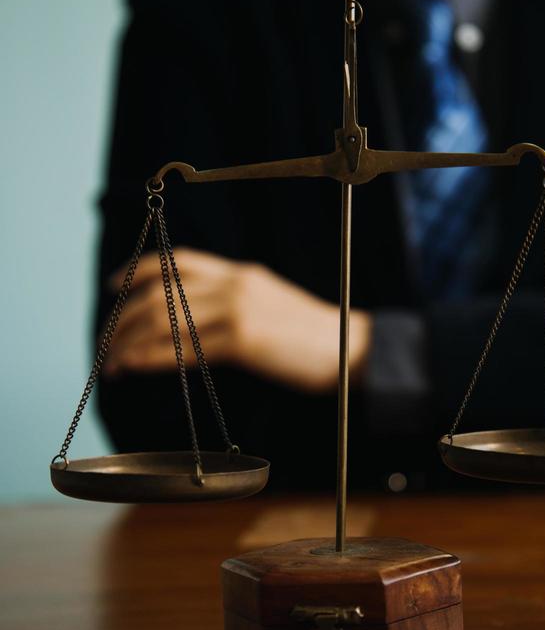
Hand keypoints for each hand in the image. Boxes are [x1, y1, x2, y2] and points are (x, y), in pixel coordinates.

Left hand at [104, 249, 371, 391]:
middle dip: (121, 319)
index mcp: (240, 273)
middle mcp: (235, 283)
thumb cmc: (315, 338)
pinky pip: (182, 347)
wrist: (354, 350)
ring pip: (163, 318)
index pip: (177, 262)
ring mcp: (239, 308)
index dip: (137, 271)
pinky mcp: (244, 338)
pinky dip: (150, 357)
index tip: (112, 287)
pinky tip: (135, 367)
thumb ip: (233, 305)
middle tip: (105, 344)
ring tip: (112, 365)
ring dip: (127, 343)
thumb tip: (192, 324)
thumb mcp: (270, 306)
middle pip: (159, 292)